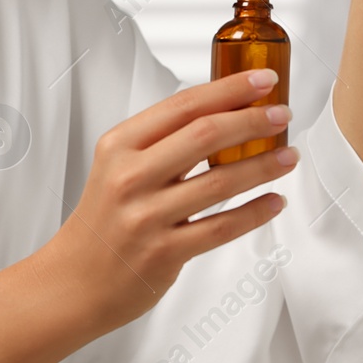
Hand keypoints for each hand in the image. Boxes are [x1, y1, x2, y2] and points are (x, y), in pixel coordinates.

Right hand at [45, 69, 297, 332]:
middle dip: (252, 121)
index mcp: (120, 145)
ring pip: (219, 182)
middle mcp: (130, 177)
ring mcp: (146, 217)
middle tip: (281, 115)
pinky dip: (254, 212)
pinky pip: (220, 228)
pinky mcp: (163, 253)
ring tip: (289, 156)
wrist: (73, 281)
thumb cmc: (103, 220)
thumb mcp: (117, 167)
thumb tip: (223, 113)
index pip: (182, 106)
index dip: (228, 89)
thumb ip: (161, 141)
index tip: (261, 80)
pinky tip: (274, 201)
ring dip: (262, 166)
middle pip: (204, 135)